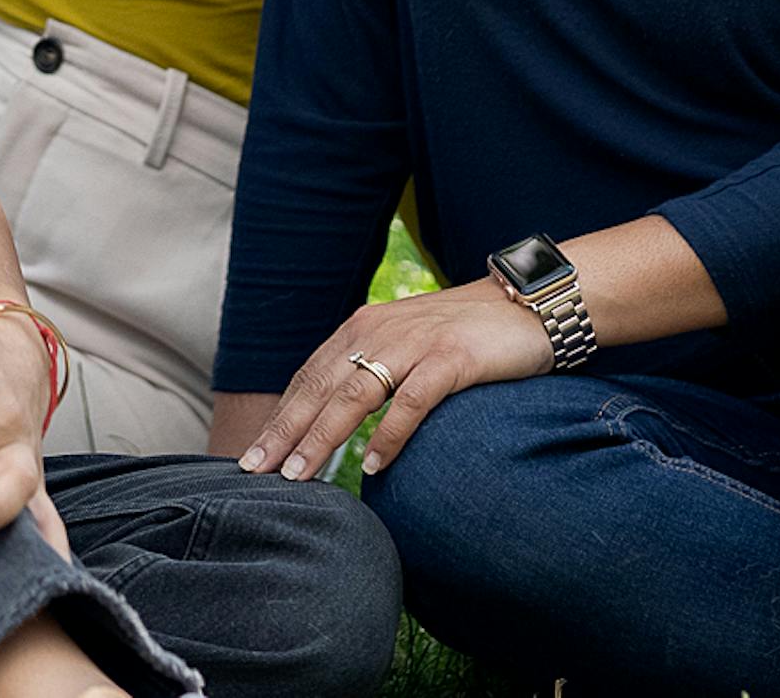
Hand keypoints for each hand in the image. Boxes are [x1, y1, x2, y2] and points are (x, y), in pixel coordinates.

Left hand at [241, 281, 546, 480]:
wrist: (527, 305)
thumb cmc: (465, 335)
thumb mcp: (406, 346)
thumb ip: (373, 372)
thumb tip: (335, 420)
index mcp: (363, 328)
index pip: (308, 377)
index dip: (279, 416)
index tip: (252, 454)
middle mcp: (379, 331)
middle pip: (320, 388)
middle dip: (284, 431)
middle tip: (255, 470)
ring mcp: (414, 344)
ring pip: (354, 396)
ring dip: (321, 437)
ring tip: (298, 475)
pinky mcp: (451, 358)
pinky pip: (411, 401)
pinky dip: (389, 434)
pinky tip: (373, 465)